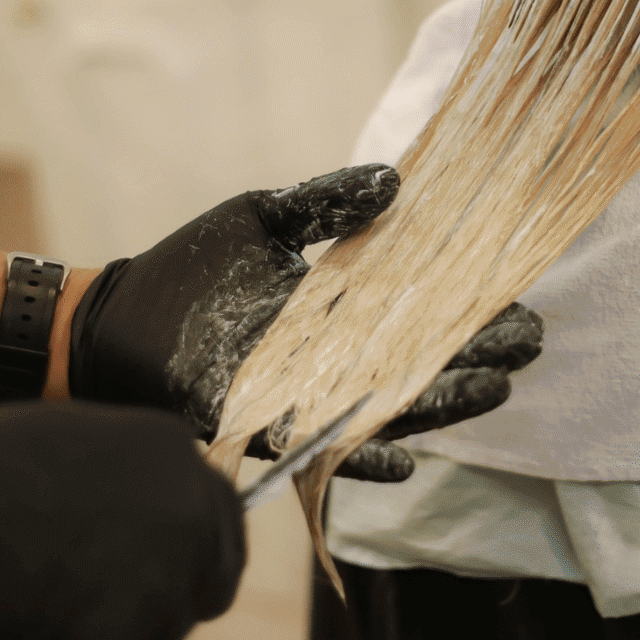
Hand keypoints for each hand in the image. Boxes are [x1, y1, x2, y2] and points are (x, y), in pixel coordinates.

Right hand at [0, 396, 242, 639]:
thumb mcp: (87, 447)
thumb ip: (138, 484)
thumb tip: (150, 520)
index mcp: (179, 456)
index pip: (225, 516)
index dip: (199, 542)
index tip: (176, 559)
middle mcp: (191, 518)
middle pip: (215, 579)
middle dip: (181, 590)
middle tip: (127, 597)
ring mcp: (164, 582)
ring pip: (164, 626)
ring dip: (128, 622)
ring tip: (59, 597)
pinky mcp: (123, 639)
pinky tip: (38, 615)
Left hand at [67, 164, 543, 481]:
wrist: (111, 321)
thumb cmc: (185, 270)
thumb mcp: (261, 218)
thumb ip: (325, 204)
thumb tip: (396, 182)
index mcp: (337, 314)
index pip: (416, 313)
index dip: (467, 311)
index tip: (519, 301)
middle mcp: (330, 363)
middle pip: (416, 364)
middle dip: (475, 357)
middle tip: (528, 344)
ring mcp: (301, 400)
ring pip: (385, 409)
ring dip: (440, 404)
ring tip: (495, 389)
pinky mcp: (261, 427)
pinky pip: (321, 449)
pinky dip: (360, 457)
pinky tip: (405, 458)